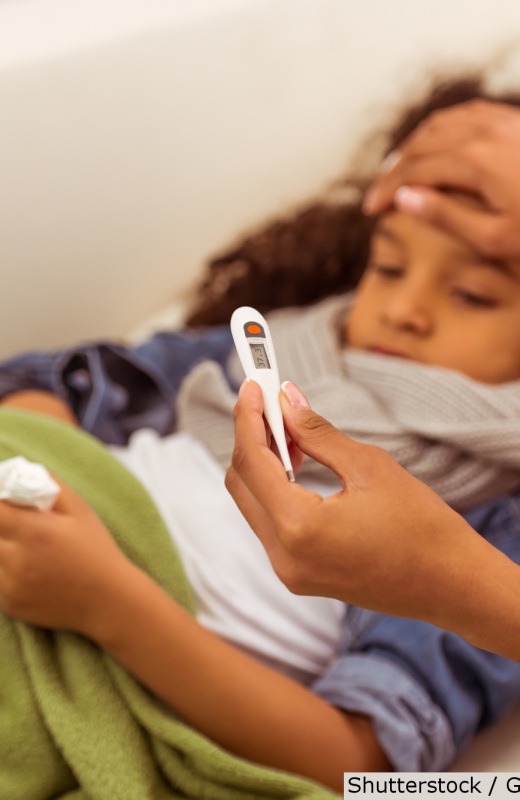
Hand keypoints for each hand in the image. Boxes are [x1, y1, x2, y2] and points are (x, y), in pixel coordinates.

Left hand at [0, 480, 129, 634]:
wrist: (109, 601)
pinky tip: (27, 568)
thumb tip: (21, 472)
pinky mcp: (9, 605)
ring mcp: (10, 586)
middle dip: (1, 525)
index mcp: (33, 532)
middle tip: (17, 523)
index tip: (6, 503)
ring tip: (25, 545)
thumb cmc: (97, 550)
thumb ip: (50, 486)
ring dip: (1, 547)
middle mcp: (16, 560)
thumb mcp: (80, 510)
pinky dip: (4, 570)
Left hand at [226, 380, 484, 623]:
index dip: (247, 417)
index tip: (252, 385)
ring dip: (262, 463)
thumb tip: (286, 399)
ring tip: (290, 431)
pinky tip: (297, 464)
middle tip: (270, 403)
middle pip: (242, 484)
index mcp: (298, 528)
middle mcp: (283, 556)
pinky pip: (270, 524)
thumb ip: (318, 433)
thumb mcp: (369, 466)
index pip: (252, 461)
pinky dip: (274, 490)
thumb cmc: (421, 527)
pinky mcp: (299, 575)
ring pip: (252, 504)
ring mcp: (289, 571)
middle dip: (251, 438)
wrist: (451, 585)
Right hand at [364, 100, 519, 260]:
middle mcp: (487, 131)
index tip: (372, 210)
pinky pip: (470, 113)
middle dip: (394, 169)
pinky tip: (437, 144)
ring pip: (442, 123)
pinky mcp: (518, 120)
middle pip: (423, 144)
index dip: (387, 190)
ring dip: (414, 145)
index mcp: (476, 161)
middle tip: (378, 194)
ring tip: (398, 169)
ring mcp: (505, 121)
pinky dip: (443, 128)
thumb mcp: (495, 238)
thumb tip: (404, 198)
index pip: (415, 171)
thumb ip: (447, 217)